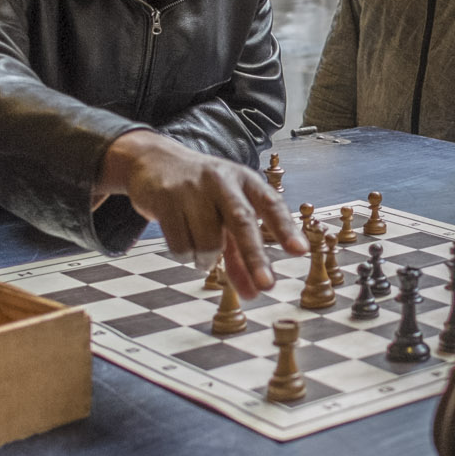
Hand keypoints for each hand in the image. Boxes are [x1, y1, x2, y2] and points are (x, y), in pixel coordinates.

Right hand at [98, 131, 307, 296]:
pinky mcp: (166, 199)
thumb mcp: (224, 213)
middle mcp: (221, 180)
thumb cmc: (200, 194)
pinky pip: (181, 246)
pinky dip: (186, 255)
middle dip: (255, 257)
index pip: (270, 204)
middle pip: (242, 221)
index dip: (286, 229)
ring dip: (207, 261)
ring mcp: (192, 188)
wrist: (154, 162)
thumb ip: (240, 252)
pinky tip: (183, 239)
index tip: (300, 251)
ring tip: (202, 251)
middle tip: (267, 286)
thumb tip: (254, 293)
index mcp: (244, 180)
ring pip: (208, 243)